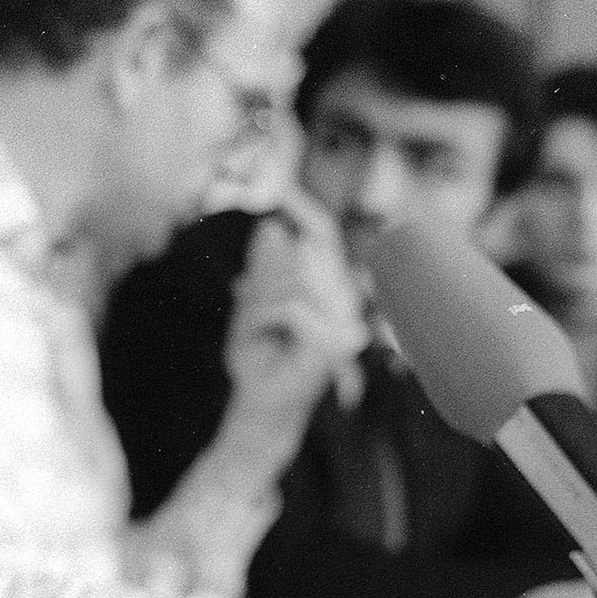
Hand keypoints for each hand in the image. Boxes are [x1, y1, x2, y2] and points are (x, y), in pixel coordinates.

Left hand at [224, 189, 368, 432]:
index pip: (324, 236)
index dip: (304, 209)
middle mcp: (346, 303)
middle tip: (249, 306)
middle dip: (269, 275)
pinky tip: (264, 340)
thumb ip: (265, 272)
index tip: (279, 190)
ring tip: (256, 329)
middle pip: (308, 253)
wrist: (259, 407)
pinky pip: (291, 308)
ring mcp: (347, 324)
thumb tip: (270, 228)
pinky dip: (266, 320)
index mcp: (330, 290)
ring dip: (262, 301)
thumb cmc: (257, 361)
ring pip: (297, 279)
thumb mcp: (252, 307)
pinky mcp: (336, 343)